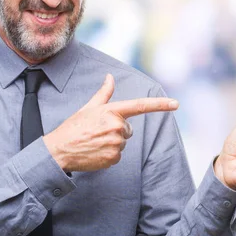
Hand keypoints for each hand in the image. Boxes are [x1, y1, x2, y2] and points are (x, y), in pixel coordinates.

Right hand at [43, 74, 178, 171]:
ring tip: (95, 142)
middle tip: (98, 132)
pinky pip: (119, 155)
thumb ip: (104, 93)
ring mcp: (116, 143)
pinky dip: (110, 154)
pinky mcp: (114, 158)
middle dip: (117, 130)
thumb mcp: (89, 108)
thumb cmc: (74, 127)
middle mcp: (117, 126)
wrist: (59, 150)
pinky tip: (96, 152)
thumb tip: (110, 77)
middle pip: (128, 129)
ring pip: (123, 142)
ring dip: (113, 142)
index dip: (160, 105)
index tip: (176, 104)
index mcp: (112, 111)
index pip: (140, 106)